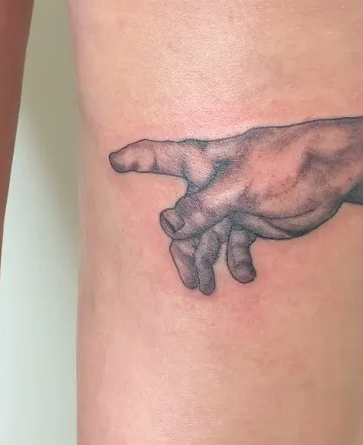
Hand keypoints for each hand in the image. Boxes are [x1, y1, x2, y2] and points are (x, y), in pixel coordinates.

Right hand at [109, 117, 362, 292]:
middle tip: (190, 280)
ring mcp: (231, 202)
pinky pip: (234, 245)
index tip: (113, 159)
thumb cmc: (288, 164)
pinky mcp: (251, 219)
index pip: (164, 156)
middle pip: (183, 218)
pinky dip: (235, 263)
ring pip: (206, 237)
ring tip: (206, 289)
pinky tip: (244, 276)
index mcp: (206, 161)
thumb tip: (170, 226)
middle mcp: (212, 182)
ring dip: (204, 263)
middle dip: (182, 249)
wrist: (332, 173)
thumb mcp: (243, 185)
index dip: (138, 157)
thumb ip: (205, 206)